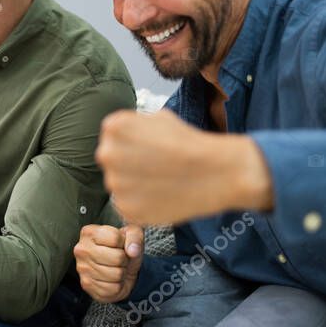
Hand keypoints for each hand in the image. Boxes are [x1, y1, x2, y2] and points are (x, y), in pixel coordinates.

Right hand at [74, 224, 143, 302]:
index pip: (115, 237)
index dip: (124, 243)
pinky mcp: (86, 285)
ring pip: (116, 274)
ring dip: (122, 273)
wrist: (118, 270)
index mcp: (89, 232)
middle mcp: (81, 249)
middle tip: (120, 259)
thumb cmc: (123, 250)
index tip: (119, 245)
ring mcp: (82, 268)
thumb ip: (135, 237)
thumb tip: (132, 251)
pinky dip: (118, 286)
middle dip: (124, 260)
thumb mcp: (132, 236)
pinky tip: (112, 279)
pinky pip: (113, 288)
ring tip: (116, 268)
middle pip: (117, 257)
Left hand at [96, 109, 273, 226]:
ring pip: (120, 185)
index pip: (113, 137)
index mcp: (114, 128)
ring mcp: (116, 183)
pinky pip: (128, 207)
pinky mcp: (126, 208)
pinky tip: (162, 195)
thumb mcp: (158, 118)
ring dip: (135, 185)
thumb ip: (133, 126)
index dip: (133, 144)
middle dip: (130, 165)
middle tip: (156, 167)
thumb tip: (124, 135)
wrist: (217, 172)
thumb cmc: (190, 143)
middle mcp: (108, 154)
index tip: (150, 149)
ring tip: (162, 181)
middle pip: (113, 162)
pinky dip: (142, 204)